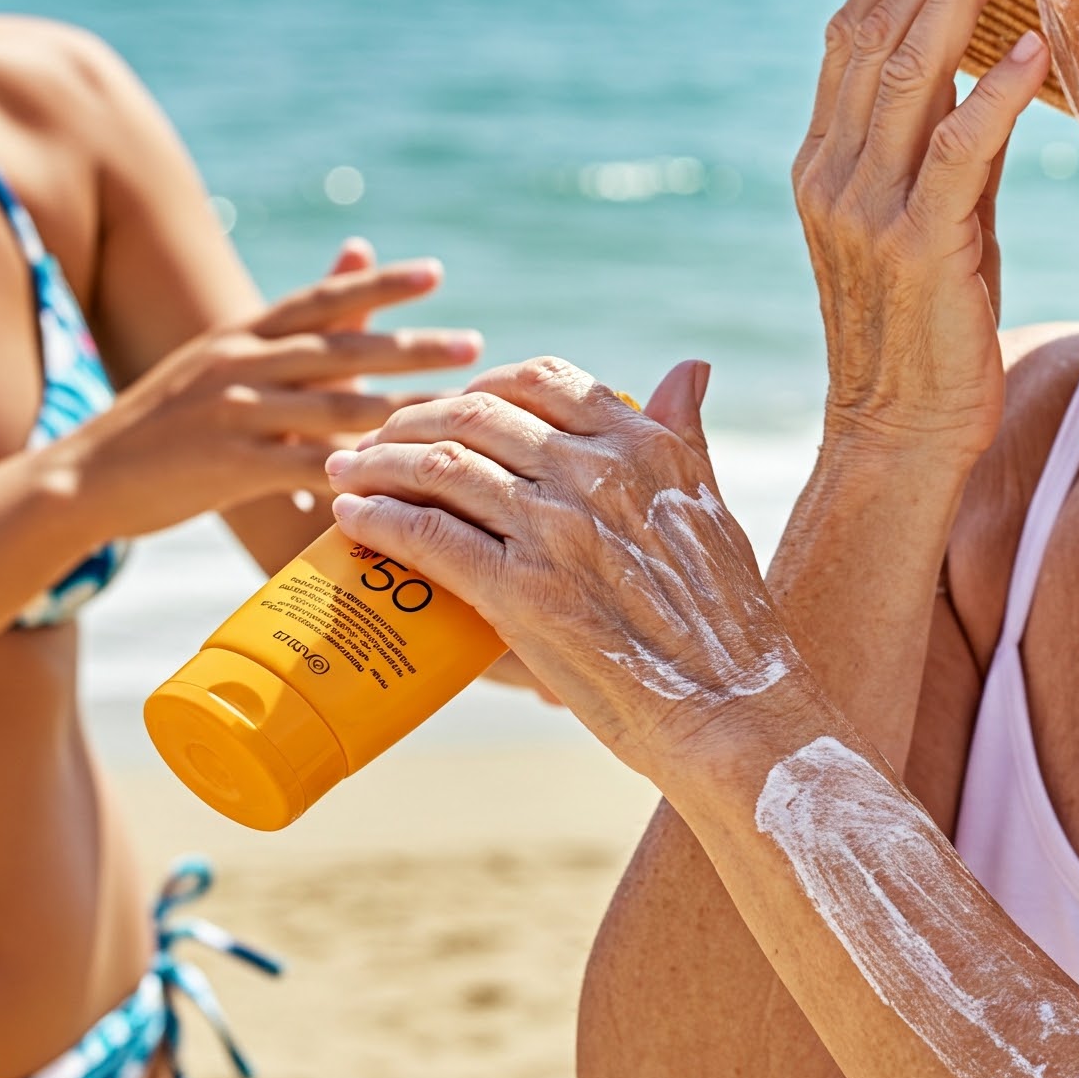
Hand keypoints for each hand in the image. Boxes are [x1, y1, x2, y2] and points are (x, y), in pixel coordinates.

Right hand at [51, 258, 480, 540]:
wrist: (84, 477)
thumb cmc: (174, 415)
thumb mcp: (231, 350)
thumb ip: (305, 312)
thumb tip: (362, 249)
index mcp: (243, 332)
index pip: (320, 300)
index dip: (378, 285)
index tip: (435, 273)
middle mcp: (239, 363)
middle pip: (339, 350)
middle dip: (411, 348)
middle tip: (472, 345)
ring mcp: (232, 413)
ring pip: (332, 408)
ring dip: (401, 409)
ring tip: (457, 411)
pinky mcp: (226, 466)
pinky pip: (303, 467)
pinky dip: (352, 471)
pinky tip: (398, 478)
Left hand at [325, 356, 795, 775]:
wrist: (731, 709)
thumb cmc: (724, 618)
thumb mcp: (711, 503)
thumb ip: (685, 433)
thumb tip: (689, 368)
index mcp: (645, 445)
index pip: (543, 380)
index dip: (482, 384)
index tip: (452, 407)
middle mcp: (598, 472)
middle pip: (477, 414)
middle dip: (413, 419)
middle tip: (377, 440)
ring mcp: (556, 529)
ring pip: (443, 466)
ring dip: (378, 461)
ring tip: (347, 471)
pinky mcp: (521, 592)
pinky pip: (428, 536)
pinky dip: (379, 518)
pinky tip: (351, 516)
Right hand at [794, 0, 1048, 463]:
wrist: (897, 433)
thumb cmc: (925, 330)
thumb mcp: (932, 221)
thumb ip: (948, 150)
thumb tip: (987, 75)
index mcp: (822, 164)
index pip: (847, 42)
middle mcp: (832, 175)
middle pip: (872, 39)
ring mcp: (867, 209)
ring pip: (907, 76)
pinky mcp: (919, 245)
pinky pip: (958, 151)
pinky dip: (994, 93)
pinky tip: (1028, 47)